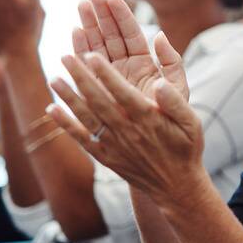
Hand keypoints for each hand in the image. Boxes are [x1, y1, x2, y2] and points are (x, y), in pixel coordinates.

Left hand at [47, 0, 203, 202]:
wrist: (175, 186)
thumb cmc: (185, 148)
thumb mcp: (191, 122)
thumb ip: (175, 101)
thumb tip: (159, 82)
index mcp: (148, 119)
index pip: (122, 92)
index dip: (106, 74)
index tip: (91, 55)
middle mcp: (127, 131)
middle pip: (99, 101)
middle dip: (80, 78)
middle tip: (65, 57)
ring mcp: (114, 145)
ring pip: (87, 118)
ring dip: (68, 98)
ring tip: (54, 78)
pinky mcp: (105, 157)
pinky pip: (82, 139)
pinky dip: (66, 125)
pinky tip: (52, 110)